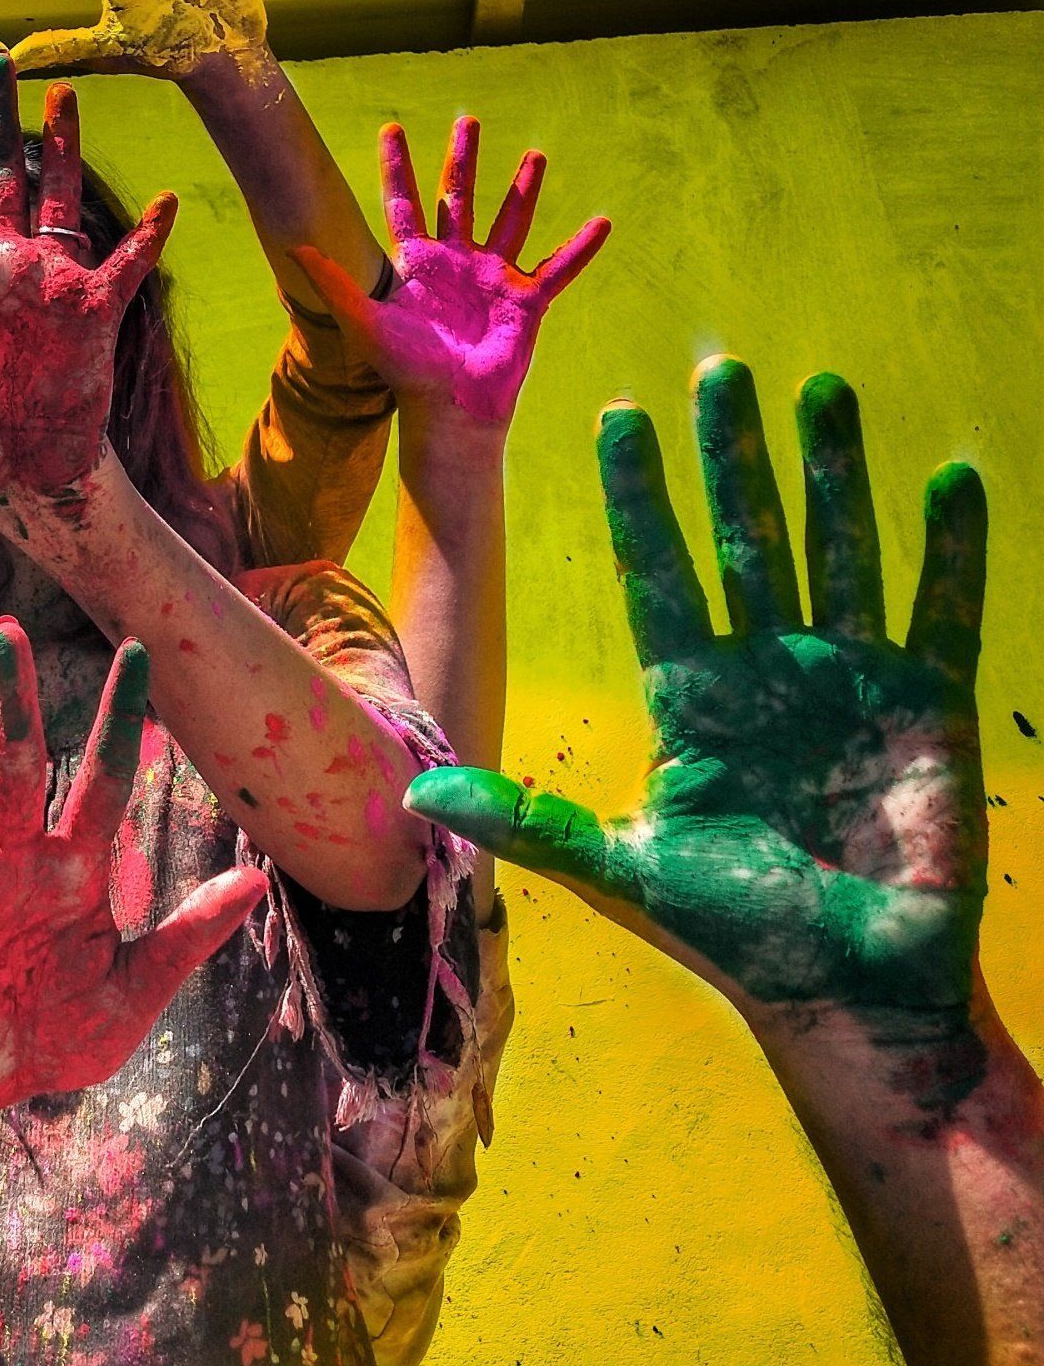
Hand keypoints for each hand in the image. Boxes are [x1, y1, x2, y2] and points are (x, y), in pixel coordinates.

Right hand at [0, 623, 264, 1121]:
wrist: (2, 1082)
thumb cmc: (71, 1027)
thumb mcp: (140, 988)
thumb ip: (190, 934)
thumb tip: (258, 883)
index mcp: (76, 872)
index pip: (103, 779)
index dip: (121, 719)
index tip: (138, 652)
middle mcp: (17, 863)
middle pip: (18, 766)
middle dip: (15, 700)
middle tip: (8, 630)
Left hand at [294, 115, 609, 424]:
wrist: (450, 408)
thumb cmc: (405, 371)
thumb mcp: (364, 322)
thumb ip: (335, 282)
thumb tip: (295, 247)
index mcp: (416, 264)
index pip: (404, 203)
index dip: (397, 167)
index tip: (392, 129)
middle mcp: (455, 262)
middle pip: (458, 198)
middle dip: (462, 160)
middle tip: (468, 121)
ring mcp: (492, 278)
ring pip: (510, 220)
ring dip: (522, 189)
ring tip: (536, 155)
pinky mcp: (525, 301)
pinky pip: (557, 269)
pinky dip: (579, 249)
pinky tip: (601, 224)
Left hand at [407, 359, 987, 1023]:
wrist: (851, 995)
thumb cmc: (736, 938)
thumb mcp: (623, 873)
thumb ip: (530, 822)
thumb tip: (415, 794)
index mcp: (692, 696)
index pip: (657, 573)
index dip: (638, 498)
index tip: (617, 419)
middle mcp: (768, 668)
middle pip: (745, 538)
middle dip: (732, 457)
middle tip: (720, 370)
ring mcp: (849, 678)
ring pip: (837, 549)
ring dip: (832, 472)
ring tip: (819, 388)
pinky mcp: (929, 705)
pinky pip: (941, 609)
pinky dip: (950, 549)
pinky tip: (949, 480)